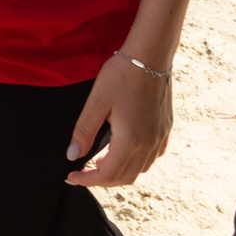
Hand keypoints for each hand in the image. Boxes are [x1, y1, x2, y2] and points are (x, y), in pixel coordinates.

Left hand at [64, 53, 170, 187]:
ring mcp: (160, 137)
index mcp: (130, 140)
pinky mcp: (165, 129)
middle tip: (81, 172)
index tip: (70, 177)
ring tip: (99, 162)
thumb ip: (84, 131)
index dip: (87, 180)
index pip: (107, 174)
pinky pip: (152, 156)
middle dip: (101, 180)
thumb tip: (72, 156)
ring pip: (141, 169)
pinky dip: (136, 162)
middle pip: (125, 177)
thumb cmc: (121, 75)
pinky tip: (123, 150)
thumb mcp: (96, 101)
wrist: (150, 56)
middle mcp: (148, 144)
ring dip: (119, 172)